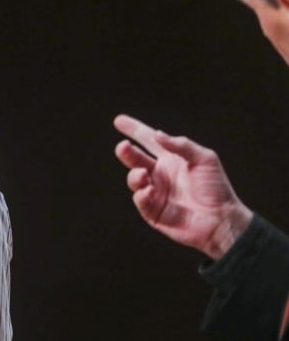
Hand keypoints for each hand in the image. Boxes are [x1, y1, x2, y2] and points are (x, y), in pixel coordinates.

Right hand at [114, 114, 251, 258]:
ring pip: (134, 179)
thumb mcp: (205, 159)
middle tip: (123, 146)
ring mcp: (156, 192)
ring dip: (134, 175)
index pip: (148, 140)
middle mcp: (160, 174)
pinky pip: (141, 200)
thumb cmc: (216, 188)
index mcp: (171, 159)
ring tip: (142, 174)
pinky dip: (141, 194)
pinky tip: (148, 191)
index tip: (119, 121)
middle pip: (136, 158)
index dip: (134, 130)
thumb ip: (181, 145)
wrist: (222, 219)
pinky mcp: (153, 211)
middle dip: (126, 152)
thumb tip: (157, 134)